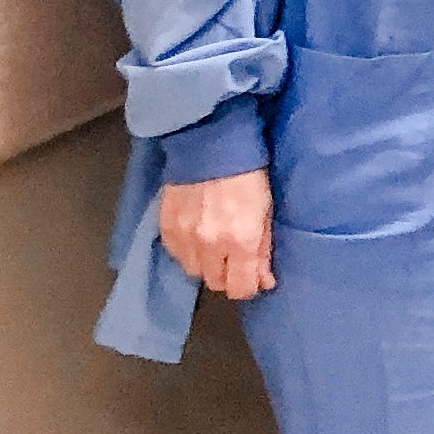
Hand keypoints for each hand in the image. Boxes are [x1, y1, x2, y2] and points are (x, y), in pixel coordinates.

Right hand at [159, 167, 276, 300]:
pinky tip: (197, 237)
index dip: (248, 287)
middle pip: (216, 282)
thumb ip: (264, 250)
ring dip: (206, 265)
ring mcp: (185, 236)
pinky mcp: (166, 226)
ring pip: (194, 272)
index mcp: (241, 240)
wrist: (210, 145)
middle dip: (228, 276)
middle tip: (235, 260)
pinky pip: (175, 255)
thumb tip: (264, 280)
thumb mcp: (267, 211)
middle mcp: (210, 244)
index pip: (240, 288)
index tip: (252, 279)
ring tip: (215, 245)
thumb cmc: (248, 174)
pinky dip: (187, 252)